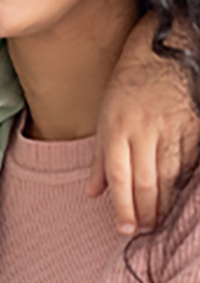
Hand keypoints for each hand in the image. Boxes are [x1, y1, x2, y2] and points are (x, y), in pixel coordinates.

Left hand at [89, 13, 199, 234]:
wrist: (164, 53)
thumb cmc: (127, 85)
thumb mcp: (104, 115)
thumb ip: (98, 157)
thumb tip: (92, 192)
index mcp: (116, 127)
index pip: (119, 175)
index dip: (122, 205)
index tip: (123, 228)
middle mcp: (143, 131)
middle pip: (146, 182)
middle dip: (144, 211)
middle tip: (142, 230)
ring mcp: (171, 130)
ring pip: (169, 177)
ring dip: (163, 204)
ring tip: (156, 221)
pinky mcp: (193, 129)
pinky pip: (187, 164)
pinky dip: (181, 184)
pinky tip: (175, 197)